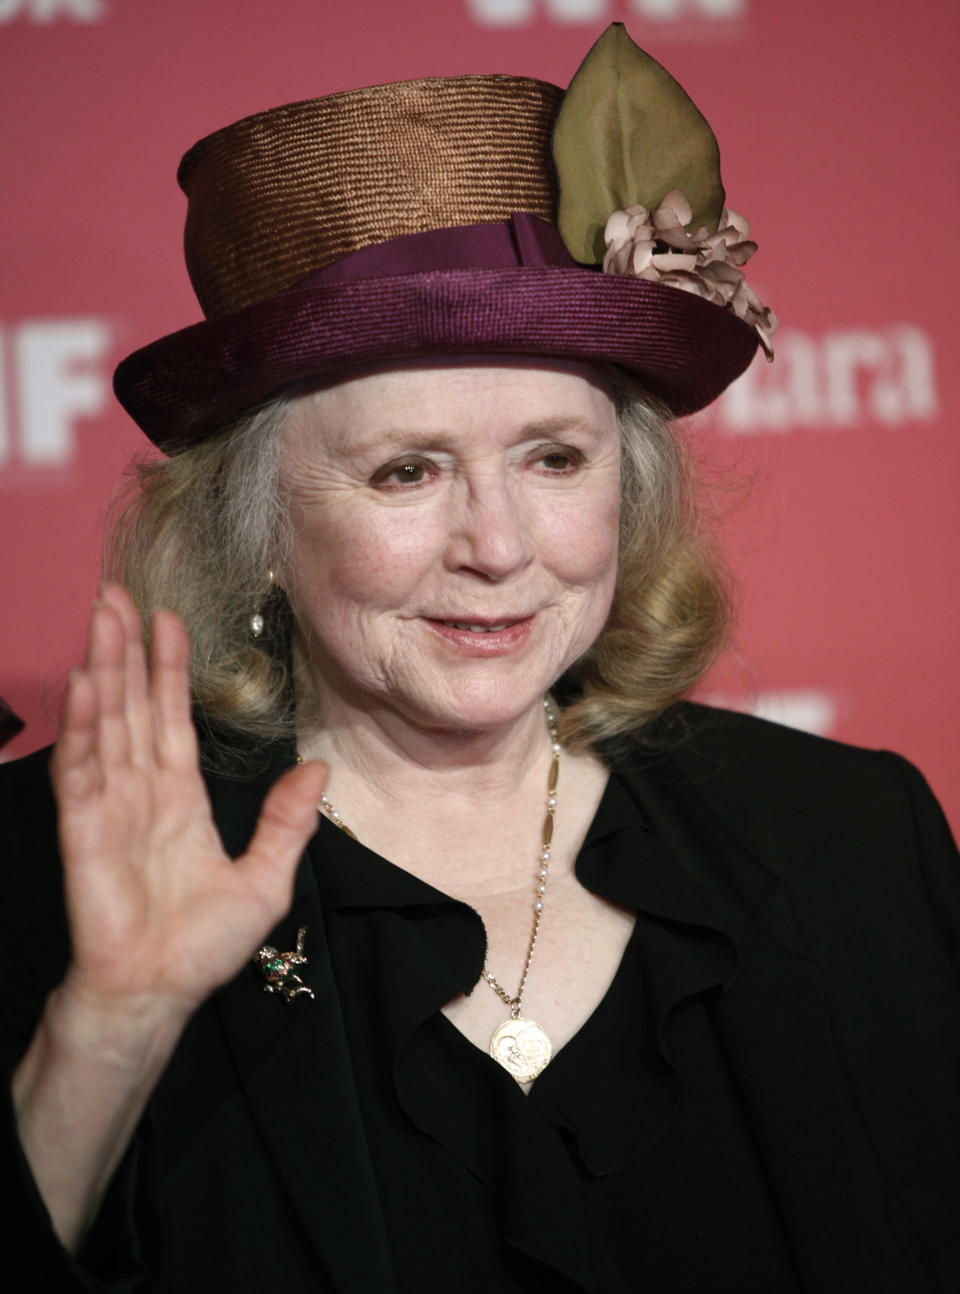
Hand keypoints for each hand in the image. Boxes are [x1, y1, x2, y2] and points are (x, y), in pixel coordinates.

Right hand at [50, 584, 326, 1026]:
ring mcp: (110, 806)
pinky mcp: (86, 829)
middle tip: (117, 594)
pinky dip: (83, 726)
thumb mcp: (266, 878)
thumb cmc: (203, 945)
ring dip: (103, 669)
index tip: (168, 620)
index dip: (170, 669)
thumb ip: (288, 822)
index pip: (172, 718)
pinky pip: (83, 768)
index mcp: (180, 798)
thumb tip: (318, 769)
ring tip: (102, 618)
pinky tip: (85, 684)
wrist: (160, 992)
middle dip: (127, 649)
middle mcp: (142, 791)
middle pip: (134, 705)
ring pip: (107, 723)